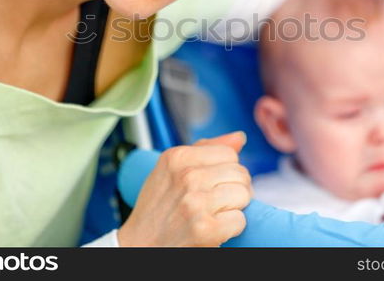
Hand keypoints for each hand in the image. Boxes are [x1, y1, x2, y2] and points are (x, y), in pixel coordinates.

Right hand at [117, 131, 251, 245]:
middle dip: (234, 189)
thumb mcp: (170, 170)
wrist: (139, 245)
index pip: (229, 153)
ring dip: (234, 208)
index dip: (226, 171)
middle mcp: (187, 176)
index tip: (212, 184)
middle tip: (213, 203)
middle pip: (240, 173)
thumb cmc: (156, 210)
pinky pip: (240, 220)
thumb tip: (239, 137)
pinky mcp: (206, 229)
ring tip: (213, 214)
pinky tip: (214, 229)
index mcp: (177, 157)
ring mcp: (196, 203)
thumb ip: (205, 150)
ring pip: (244, 195)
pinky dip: (232, 229)